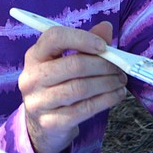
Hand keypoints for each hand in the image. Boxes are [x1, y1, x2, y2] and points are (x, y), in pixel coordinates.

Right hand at [18, 22, 127, 152]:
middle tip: (120, 68)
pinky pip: (85, 109)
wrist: (43, 125)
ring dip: (108, 83)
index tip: (103, 47)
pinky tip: (116, 95)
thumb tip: (106, 27)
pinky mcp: (50, 122)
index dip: (82, 38)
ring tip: (120, 81)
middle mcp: (32, 77)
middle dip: (103, 65)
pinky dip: (106, 100)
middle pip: (74, 64)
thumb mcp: (66, 62)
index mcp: (35, 56)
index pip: (55, 37)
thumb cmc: (57, 86)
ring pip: (81, 88)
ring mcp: (38, 101)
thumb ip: (85, 44)